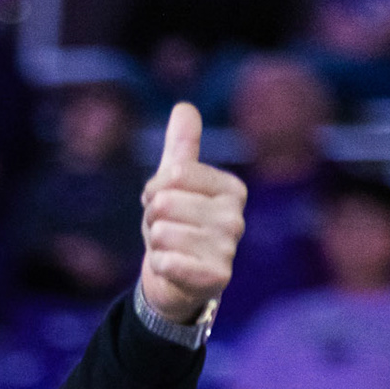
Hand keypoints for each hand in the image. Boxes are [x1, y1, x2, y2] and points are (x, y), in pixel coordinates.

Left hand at [139, 103, 246, 324]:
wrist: (175, 281)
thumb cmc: (176, 227)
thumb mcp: (173, 185)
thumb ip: (181, 148)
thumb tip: (184, 107)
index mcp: (231, 189)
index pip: (174, 175)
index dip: (154, 190)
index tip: (162, 204)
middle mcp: (236, 217)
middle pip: (166, 203)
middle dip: (153, 219)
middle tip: (165, 232)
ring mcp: (229, 249)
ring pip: (162, 233)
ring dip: (155, 244)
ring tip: (170, 250)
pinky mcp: (217, 278)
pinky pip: (166, 262)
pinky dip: (160, 266)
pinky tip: (173, 270)